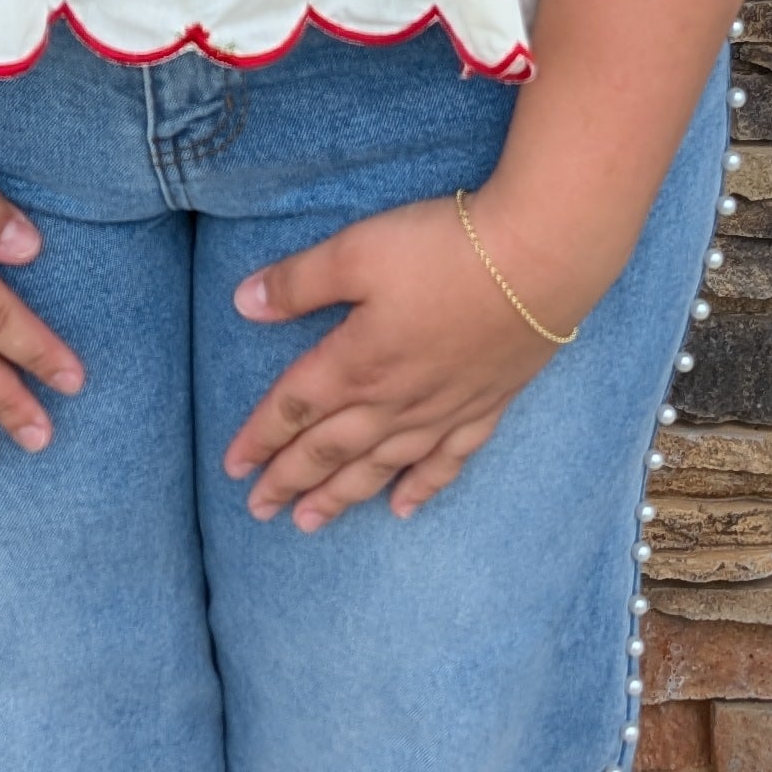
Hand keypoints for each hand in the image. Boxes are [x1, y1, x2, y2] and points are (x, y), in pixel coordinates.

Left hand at [223, 192, 571, 527]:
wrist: (538, 260)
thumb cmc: (443, 249)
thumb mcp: (356, 251)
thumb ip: (299, 283)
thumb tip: (243, 304)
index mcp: (355, 362)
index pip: (294, 407)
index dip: (260, 437)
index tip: (233, 468)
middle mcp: (393, 399)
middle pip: (329, 449)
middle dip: (289, 480)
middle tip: (258, 510)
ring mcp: (441, 409)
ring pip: (379, 466)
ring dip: (341, 496)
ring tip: (309, 523)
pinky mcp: (485, 404)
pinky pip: (445, 461)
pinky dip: (420, 487)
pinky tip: (403, 509)